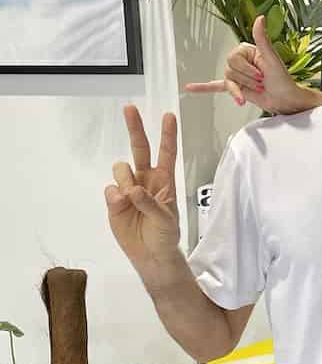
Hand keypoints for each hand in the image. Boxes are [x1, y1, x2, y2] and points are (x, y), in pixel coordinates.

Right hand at [105, 107, 183, 285]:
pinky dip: (114, 197)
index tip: (168, 116)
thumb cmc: (165, 235)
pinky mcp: (114, 199)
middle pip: (139, 148)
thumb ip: (151, 204)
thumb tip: (132, 190)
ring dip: (124, 179)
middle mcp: (145, 179)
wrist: (150, 254)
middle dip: (135, 128)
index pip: (166, 154)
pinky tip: (121, 208)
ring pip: (120, 168)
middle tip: (129, 108)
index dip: (167, 135)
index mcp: (164, 181)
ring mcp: (128, 187)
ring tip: (131, 201)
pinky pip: (110, 188)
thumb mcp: (165, 221)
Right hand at [184, 15, 307, 112]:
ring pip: (228, 81)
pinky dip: (204, 88)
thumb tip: (260, 18)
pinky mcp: (235, 87)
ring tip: (257, 89)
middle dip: (247, 80)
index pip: (234, 58)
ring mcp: (237, 75)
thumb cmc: (282, 80)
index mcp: (247, 51)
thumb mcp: (272, 58)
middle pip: (230, 70)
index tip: (262, 73)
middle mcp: (240, 62)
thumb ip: (262, 38)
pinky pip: (216, 86)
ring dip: (243, 88)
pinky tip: (190, 88)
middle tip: (261, 82)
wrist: (285, 100)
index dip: (247, 69)